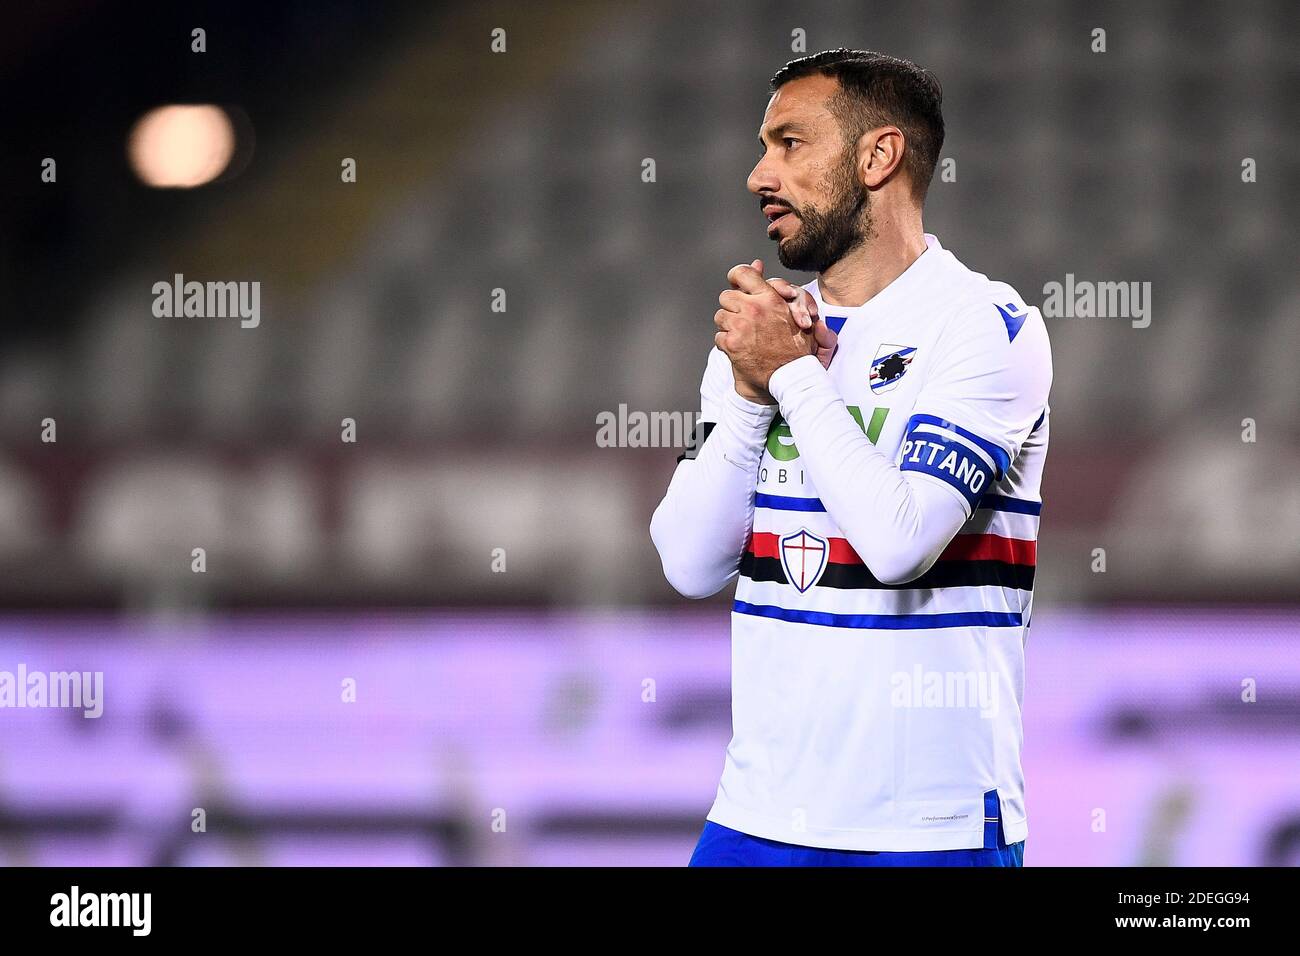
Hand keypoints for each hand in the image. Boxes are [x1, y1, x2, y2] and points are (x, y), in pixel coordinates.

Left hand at [714, 260, 834, 403]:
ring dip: (728, 326)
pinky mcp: (731, 344)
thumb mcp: (790, 311)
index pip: (742, 273)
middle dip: (732, 307)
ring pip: (720, 316)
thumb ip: (771, 286)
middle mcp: (753, 309)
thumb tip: (756, 263)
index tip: (736, 285)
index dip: (736, 278)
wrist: (790, 377)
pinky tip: (740, 350)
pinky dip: (726, 344)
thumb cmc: (795, 347)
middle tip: (742, 319)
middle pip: (726, 296)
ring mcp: (741, 326)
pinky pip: (719, 337)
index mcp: (769, 298)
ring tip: (743, 336)